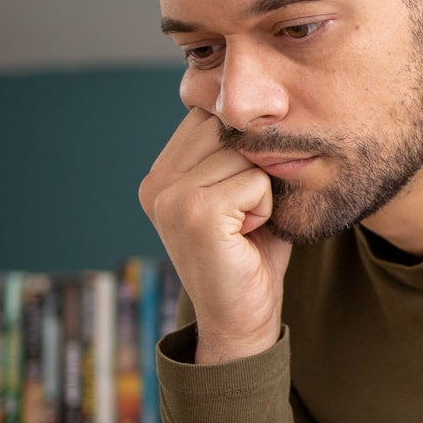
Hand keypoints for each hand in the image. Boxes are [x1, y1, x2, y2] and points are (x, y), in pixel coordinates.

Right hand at [137, 106, 290, 360]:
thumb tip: (263, 101)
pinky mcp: (194, 212)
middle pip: (228, 130)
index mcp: (160, 176)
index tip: (240, 200)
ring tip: (245, 227)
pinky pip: (255, 180)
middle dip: (253, 168)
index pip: (210, 119)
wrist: (243, 321)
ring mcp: (170, 197)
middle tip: (245, 217)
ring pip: (246, 154)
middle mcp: (156, 183)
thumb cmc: (252, 256)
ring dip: (262, 191)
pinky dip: (266, 207)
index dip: (242, 150)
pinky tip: (247, 236)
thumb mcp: (241, 194)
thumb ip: (239, 152)